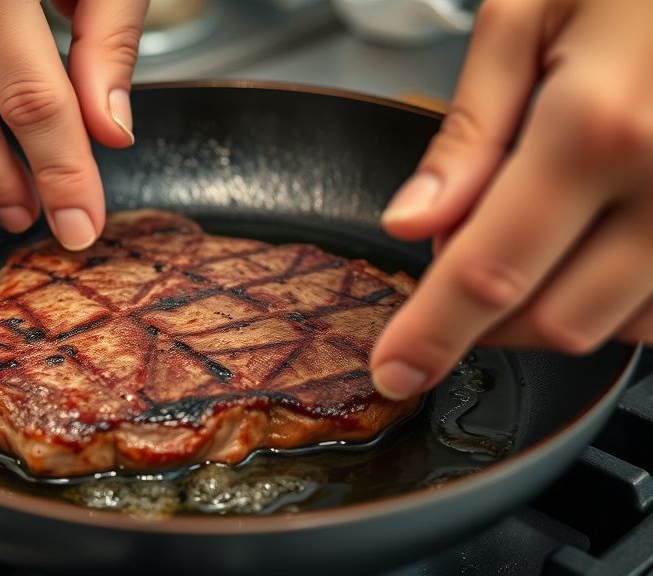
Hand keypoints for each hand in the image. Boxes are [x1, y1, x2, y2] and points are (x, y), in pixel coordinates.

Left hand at [371, 0, 652, 398]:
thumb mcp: (527, 13)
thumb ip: (470, 132)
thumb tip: (413, 224)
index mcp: (596, 128)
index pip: (488, 271)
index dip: (431, 335)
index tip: (395, 371)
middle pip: (555, 320)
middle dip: (487, 322)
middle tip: (459, 270)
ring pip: (623, 327)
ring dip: (557, 308)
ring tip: (539, 233)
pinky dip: (621, 297)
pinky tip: (600, 239)